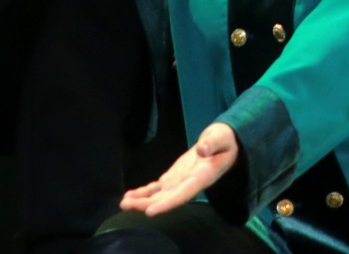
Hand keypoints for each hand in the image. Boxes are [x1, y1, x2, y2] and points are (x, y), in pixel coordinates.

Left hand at [121, 122, 239, 215]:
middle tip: (126, 205)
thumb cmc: (225, 139)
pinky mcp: (174, 177)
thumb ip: (212, 142)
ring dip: (142, 201)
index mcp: (202, 177)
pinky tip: (130, 196)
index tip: (150, 211)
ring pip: (160, 195)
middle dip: (147, 204)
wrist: (224, 144)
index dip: (167, 203)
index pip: (184, 193)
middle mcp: (189, 184)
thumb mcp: (222, 137)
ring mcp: (181, 182)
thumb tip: (202, 149)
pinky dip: (144, 193)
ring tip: (124, 202)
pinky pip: (158, 188)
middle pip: (167, 198)